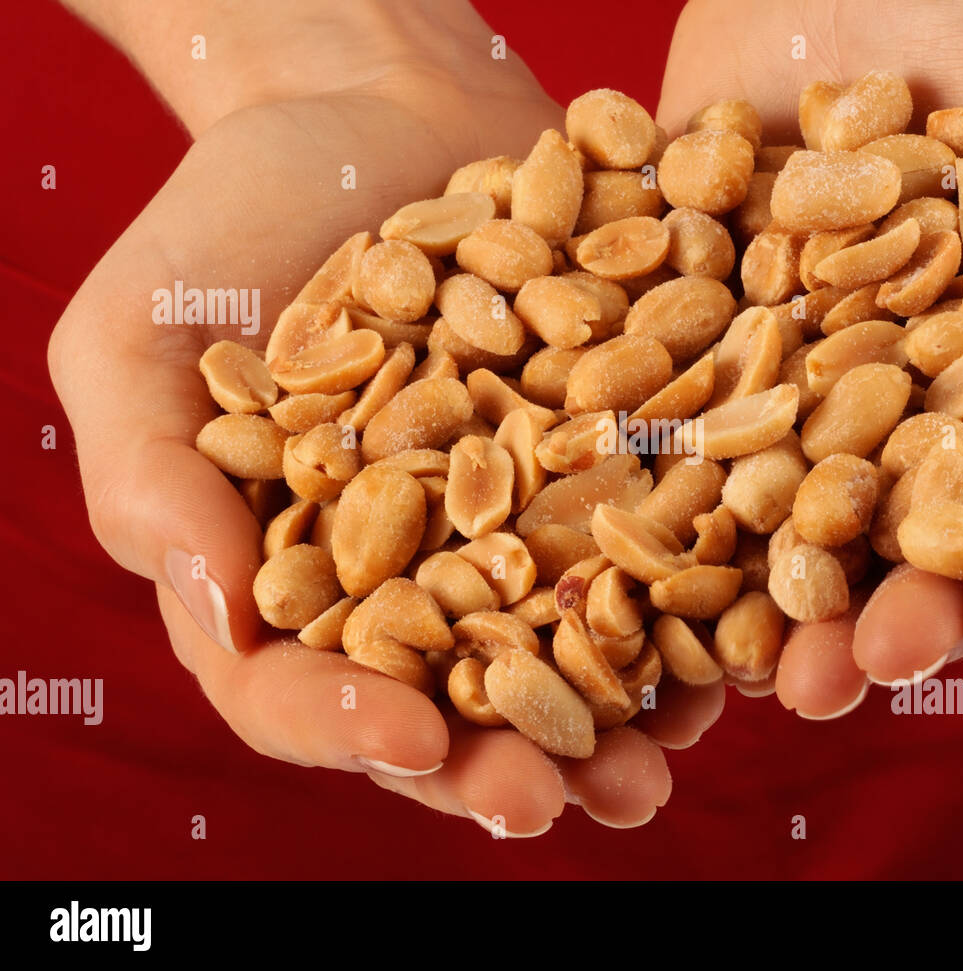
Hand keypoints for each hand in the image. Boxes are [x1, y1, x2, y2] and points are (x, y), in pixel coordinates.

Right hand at [49, 0, 720, 833]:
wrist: (368, 109)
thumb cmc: (227, 219)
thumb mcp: (138, 337)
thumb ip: (155, 479)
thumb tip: (220, 612)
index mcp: (286, 572)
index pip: (298, 686)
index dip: (349, 725)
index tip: (412, 737)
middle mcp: (408, 571)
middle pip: (448, 699)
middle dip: (502, 760)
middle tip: (560, 802)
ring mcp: (512, 522)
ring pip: (562, 648)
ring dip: (614, 714)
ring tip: (662, 760)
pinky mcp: (599, 459)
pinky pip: (648, 541)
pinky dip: (687, 590)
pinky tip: (732, 634)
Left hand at [657, 0, 962, 713]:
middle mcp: (930, 406)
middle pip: (923, 556)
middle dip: (896, 624)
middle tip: (849, 670)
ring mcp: (807, 380)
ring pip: (797, 527)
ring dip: (777, 609)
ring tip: (757, 669)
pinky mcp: (702, 335)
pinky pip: (677, 433)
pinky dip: (659, 502)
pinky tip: (633, 570)